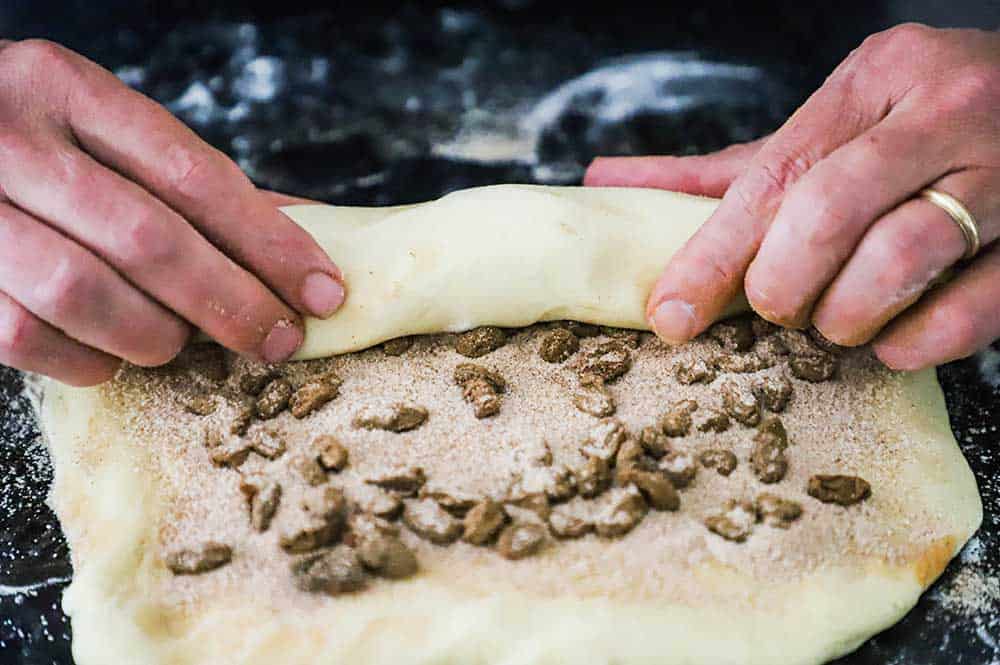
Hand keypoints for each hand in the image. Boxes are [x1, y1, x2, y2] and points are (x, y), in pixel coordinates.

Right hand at [0, 40, 345, 385]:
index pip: (194, 174)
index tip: (323, 290)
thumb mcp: (103, 131)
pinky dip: (89, 360)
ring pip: (84, 293)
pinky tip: (114, 355)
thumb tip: (304, 231)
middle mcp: (11, 137)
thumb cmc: (34, 143)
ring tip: (183, 343)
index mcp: (67, 89)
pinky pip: (27, 335)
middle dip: (232, 302)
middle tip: (279, 338)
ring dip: (156, 336)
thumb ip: (190, 182)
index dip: (271, 243)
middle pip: (149, 238)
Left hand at [586, 24, 999, 369]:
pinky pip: (966, 315)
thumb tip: (609, 183)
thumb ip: (728, 167)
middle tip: (774, 307)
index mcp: (881, 76)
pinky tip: (892, 338)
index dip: (712, 255)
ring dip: (844, 316)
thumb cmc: (920, 125)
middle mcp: (946, 114)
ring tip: (835, 320)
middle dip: (779, 285)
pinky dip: (911, 345)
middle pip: (826, 214)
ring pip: (897, 262)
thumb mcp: (830, 126)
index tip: (671, 313)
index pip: (774, 176)